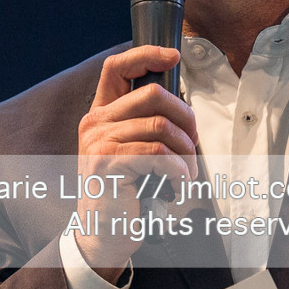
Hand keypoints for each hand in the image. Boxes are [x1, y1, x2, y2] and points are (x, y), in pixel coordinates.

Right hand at [74, 45, 198, 277]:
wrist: (104, 234)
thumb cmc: (127, 192)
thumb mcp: (133, 151)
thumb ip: (146, 124)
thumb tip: (182, 107)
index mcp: (101, 115)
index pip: (116, 67)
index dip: (146, 54)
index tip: (174, 56)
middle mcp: (95, 123)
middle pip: (152, 94)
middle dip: (185, 118)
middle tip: (192, 146)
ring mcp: (99, 143)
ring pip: (160, 126)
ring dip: (186, 153)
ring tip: (186, 174)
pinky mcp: (108, 164)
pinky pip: (158, 154)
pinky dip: (178, 171)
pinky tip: (178, 186)